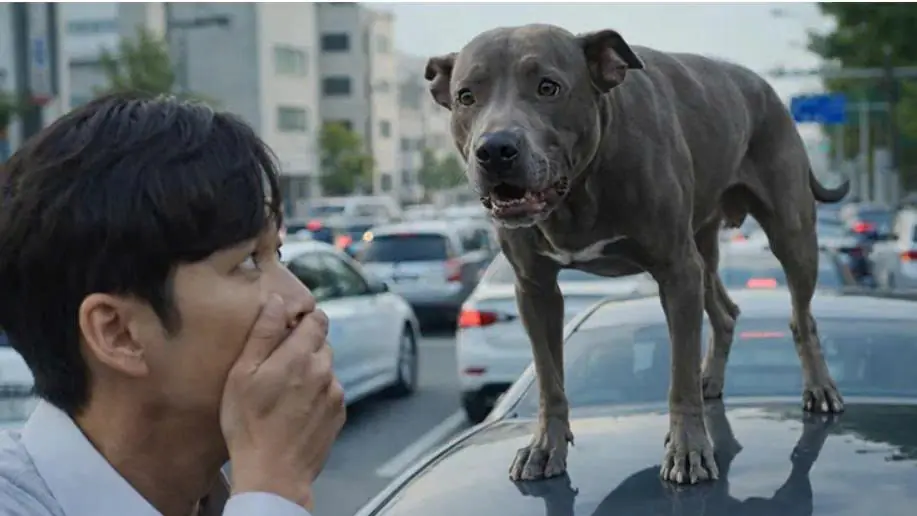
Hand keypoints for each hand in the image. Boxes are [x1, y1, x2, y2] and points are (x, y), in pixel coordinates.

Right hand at [220, 294, 345, 510]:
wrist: (273, 473)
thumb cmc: (249, 423)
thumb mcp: (243, 374)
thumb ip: (264, 333)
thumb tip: (277, 300)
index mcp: (301, 355)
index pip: (317, 318)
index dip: (303, 319)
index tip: (287, 329)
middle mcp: (325, 370)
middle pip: (321, 343)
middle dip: (304, 346)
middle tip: (278, 366)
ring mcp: (335, 393)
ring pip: (326, 368)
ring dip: (311, 372)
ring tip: (285, 393)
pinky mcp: (339, 413)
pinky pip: (330, 392)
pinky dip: (317, 394)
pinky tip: (296, 410)